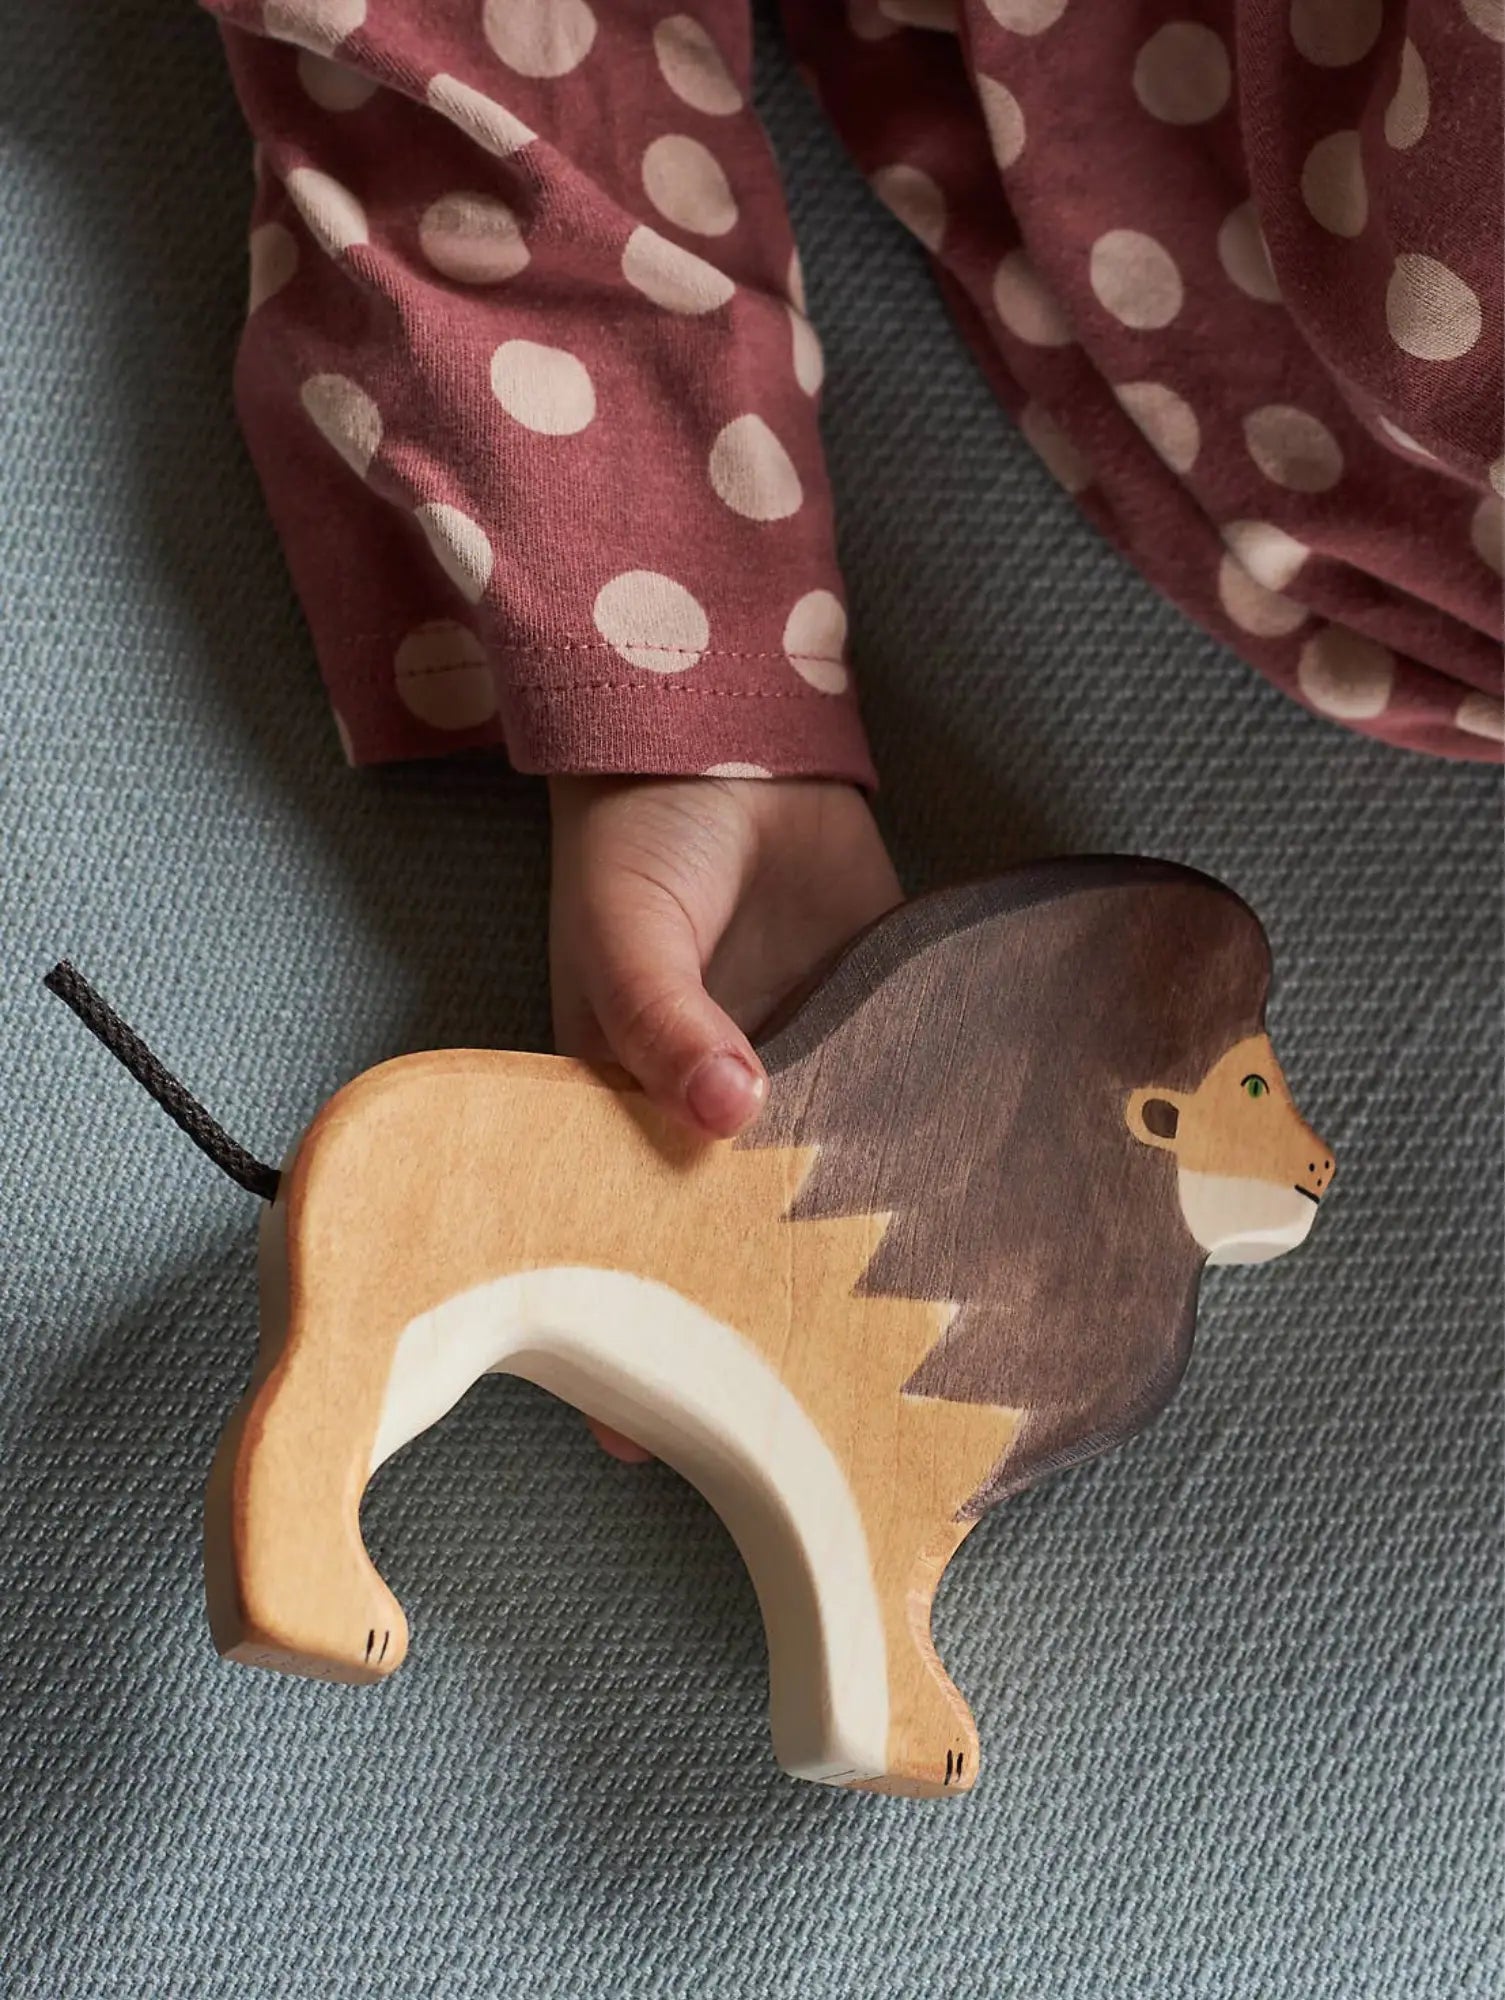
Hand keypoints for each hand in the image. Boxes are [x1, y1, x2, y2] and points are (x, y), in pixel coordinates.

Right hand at [548, 773, 901, 1459]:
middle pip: (735, 1240)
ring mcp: (800, 1078)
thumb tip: (727, 1111)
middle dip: (764, 1321)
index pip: (619, 1244)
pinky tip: (974, 1210)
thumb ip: (662, 1015)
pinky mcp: (872, 1028)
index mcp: (625, 1111)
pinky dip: (927, 1154)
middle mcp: (714, 1117)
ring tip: (907, 1347)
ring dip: (859, 1253)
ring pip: (825, 1189)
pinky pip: (898, 1102)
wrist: (728, 745)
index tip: (647, 1436)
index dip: (625, 1337)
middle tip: (816, 1410)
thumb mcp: (625, 928)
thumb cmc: (639, 843)